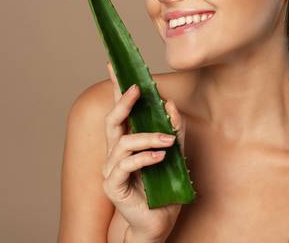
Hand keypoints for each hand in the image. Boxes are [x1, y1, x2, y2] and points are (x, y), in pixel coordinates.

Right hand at [102, 62, 185, 242]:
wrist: (159, 222)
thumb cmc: (165, 189)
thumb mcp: (176, 155)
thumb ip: (174, 130)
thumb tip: (171, 104)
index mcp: (128, 143)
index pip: (120, 111)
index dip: (116, 88)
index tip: (114, 66)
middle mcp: (116, 153)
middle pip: (113, 121)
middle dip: (124, 102)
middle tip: (139, 89)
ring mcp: (112, 170)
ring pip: (123, 142)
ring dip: (148, 137)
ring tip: (167, 141)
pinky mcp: (113, 186)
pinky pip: (125, 165)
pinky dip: (144, 158)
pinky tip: (159, 157)